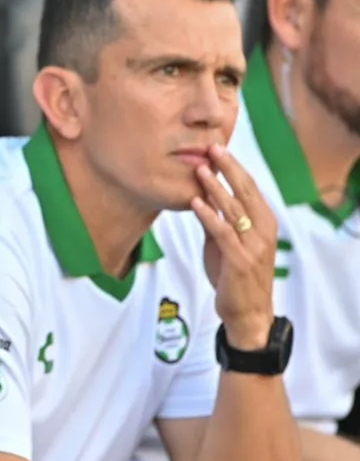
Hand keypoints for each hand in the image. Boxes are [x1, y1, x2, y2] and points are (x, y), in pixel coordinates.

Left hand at [190, 143, 276, 349]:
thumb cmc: (235, 276)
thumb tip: (201, 195)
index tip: (218, 148)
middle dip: (228, 168)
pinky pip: (223, 233)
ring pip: (234, 209)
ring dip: (216, 188)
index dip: (234, 167)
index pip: (249, 188)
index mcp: (264, 223)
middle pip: (245, 192)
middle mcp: (263, 231)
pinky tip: (196, 202)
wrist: (247, 313)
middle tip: (212, 147)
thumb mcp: (226, 242)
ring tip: (200, 169)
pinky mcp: (240, 260)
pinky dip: (209, 216)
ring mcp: (253, 245)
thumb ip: (217, 220)